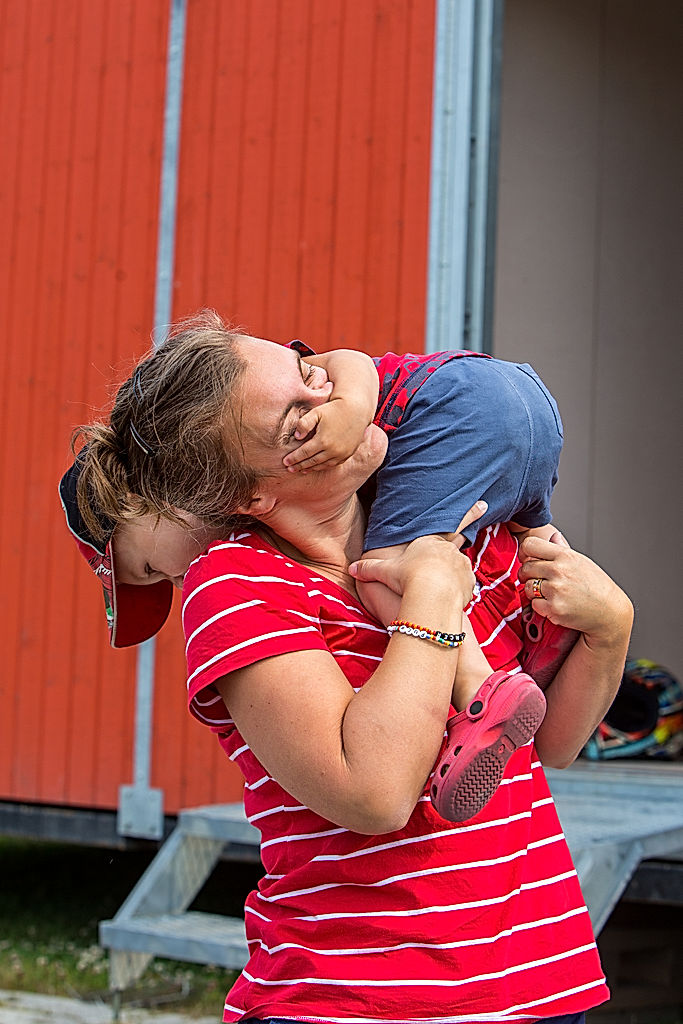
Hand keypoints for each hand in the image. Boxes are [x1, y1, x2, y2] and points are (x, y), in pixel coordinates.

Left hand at [283, 400, 367, 471]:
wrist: (356, 410)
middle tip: (290, 469)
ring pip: (322, 465)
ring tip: (301, 470)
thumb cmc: (334, 409)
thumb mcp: (316, 412)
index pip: (304, 453)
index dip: (294, 458)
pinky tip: (316, 466)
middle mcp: (332, 450)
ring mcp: (341, 454)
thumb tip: (296, 437)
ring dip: (310, 468)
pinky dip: (323, 467)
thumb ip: (304, 424)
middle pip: (312, 461)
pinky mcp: (348, 454)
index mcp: (322, 440)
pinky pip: (333, 464)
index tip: (285, 462)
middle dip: (299, 466)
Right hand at [349, 501, 486, 598]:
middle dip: (472, 517)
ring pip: (461, 563)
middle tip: (484, 505)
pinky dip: (461, 589)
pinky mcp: (467, 582)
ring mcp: (460, 565)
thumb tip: (351, 569)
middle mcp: (448, 550)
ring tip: (452, 578)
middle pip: (462, 534)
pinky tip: (455, 595)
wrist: (429, 594)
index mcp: (429, 541)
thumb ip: (368, 569)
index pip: (449, 522)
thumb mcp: (384, 572)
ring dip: (458, 568)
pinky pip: (465, 584)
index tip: (480, 503)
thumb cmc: (406, 577)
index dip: (465, 512)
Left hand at [518, 533, 632, 647]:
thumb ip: (563, 548)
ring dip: (533, 592)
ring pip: (527, 587)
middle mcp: (559, 570)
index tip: (528, 560)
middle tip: (538, 580)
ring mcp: (556, 590)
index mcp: (565, 555)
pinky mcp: (554, 608)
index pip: (530, 545)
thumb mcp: (582, 561)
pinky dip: (541, 607)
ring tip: (550, 593)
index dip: (525, 553)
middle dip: (528, 575)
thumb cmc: (596, 586)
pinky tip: (555, 604)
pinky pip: (534, 604)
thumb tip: (553, 535)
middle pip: (525, 567)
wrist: (609, 611)